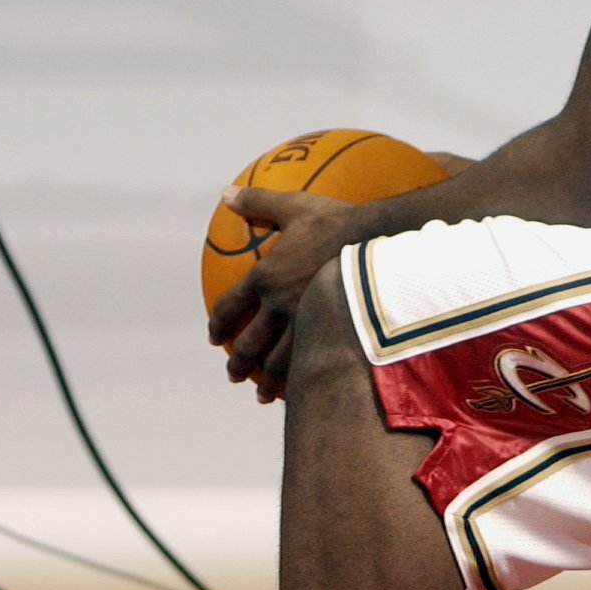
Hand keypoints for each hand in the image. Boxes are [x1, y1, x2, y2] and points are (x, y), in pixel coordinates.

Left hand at [207, 183, 352, 402]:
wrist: (376, 241)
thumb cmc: (335, 220)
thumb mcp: (294, 206)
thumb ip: (258, 201)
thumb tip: (226, 194)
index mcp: (265, 277)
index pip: (230, 306)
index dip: (219, 323)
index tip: (214, 337)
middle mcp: (279, 305)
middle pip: (249, 343)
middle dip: (238, 363)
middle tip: (234, 374)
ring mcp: (306, 322)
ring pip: (279, 362)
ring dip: (266, 381)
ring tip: (262, 395)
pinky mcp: (332, 332)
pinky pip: (313, 362)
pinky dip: (302, 380)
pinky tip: (305, 390)